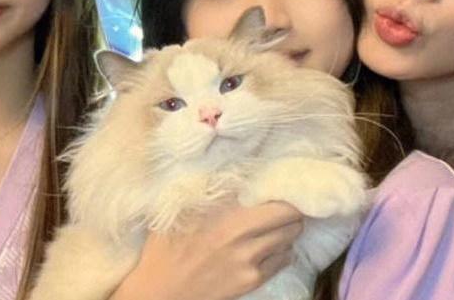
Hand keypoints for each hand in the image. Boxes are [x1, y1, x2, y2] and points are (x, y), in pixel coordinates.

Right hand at [112, 201, 303, 299]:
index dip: (282, 188)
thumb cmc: (167, 243)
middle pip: (290, 216)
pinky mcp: (252, 279)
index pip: (273, 194)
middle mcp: (241, 232)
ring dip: (286, 230)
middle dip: (290, 209)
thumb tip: (238, 167)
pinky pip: (284, 259)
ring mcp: (249, 258)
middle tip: (282, 206)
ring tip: (272, 227)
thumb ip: (210, 186)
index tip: (282, 184)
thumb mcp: (181, 205)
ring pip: (290, 238)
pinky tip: (265, 248)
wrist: (163, 289)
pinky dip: (281, 251)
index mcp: (224, 209)